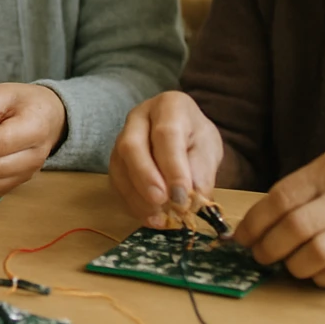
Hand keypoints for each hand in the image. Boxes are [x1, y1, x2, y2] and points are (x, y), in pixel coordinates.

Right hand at [109, 91, 222, 226]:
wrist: (183, 133)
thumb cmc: (196, 139)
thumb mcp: (209, 150)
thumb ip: (201, 173)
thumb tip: (190, 201)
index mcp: (169, 106)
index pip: (166, 134)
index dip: (172, 167)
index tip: (182, 196)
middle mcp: (139, 117)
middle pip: (132, 146)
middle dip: (145, 178)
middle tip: (161, 202)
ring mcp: (122, 135)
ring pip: (119, 165)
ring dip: (137, 196)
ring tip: (159, 217)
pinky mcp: (116, 157)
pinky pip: (116, 180)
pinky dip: (131, 202)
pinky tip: (149, 216)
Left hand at [234, 151, 324, 286]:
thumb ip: (302, 187)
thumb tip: (261, 218)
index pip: (281, 197)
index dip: (256, 221)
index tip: (242, 236)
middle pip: (295, 227)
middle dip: (269, 246)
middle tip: (259, 255)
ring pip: (316, 253)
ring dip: (292, 265)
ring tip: (285, 264)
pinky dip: (319, 276)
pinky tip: (312, 272)